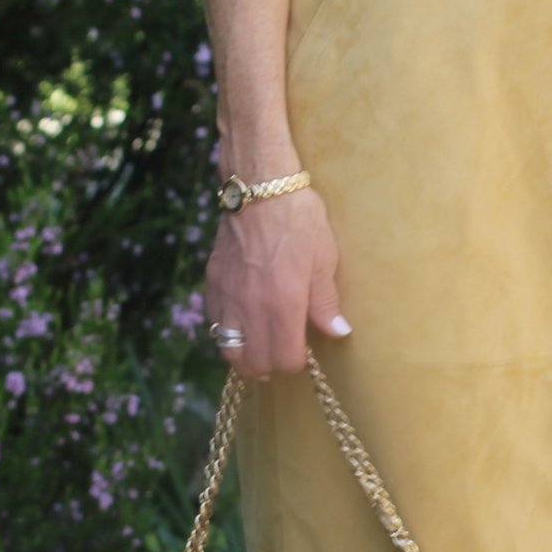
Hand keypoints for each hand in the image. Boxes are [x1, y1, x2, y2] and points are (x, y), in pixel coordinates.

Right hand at [203, 184, 347, 376]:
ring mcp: (227, 295)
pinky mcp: (212, 281)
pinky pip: (214, 322)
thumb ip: (326, 302)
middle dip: (270, 365)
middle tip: (282, 352)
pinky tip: (243, 321)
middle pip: (254, 363)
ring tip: (260, 346)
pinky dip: (227, 330)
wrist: (259, 186)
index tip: (304, 350)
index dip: (297, 362)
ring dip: (244, 355)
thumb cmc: (299, 220)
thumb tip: (338, 332)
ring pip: (227, 348)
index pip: (285, 360)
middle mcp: (250, 306)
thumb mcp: (324, 260)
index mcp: (283, 304)